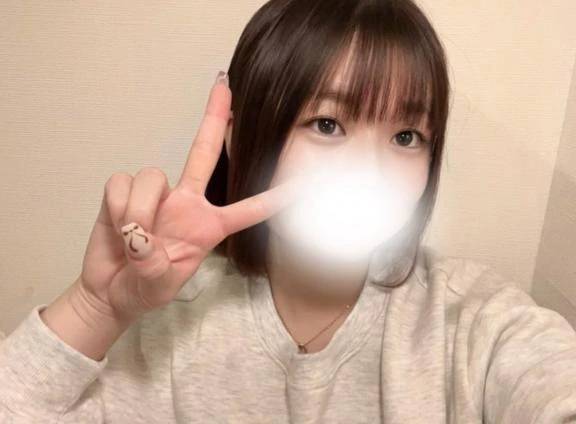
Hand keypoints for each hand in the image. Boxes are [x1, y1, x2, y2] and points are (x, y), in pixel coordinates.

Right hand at [77, 72, 303, 322]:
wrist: (109, 291)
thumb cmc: (143, 288)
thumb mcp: (158, 287)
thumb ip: (154, 266)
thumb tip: (140, 236)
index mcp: (208, 227)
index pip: (247, 209)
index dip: (272, 198)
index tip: (301, 183)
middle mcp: (186, 203)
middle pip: (204, 152)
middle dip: (214, 118)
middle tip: (225, 84)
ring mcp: (156, 194)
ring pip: (153, 176)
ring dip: (140, 211)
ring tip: (132, 242)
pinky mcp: (124, 190)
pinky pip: (122, 185)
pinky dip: (117, 209)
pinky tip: (117, 228)